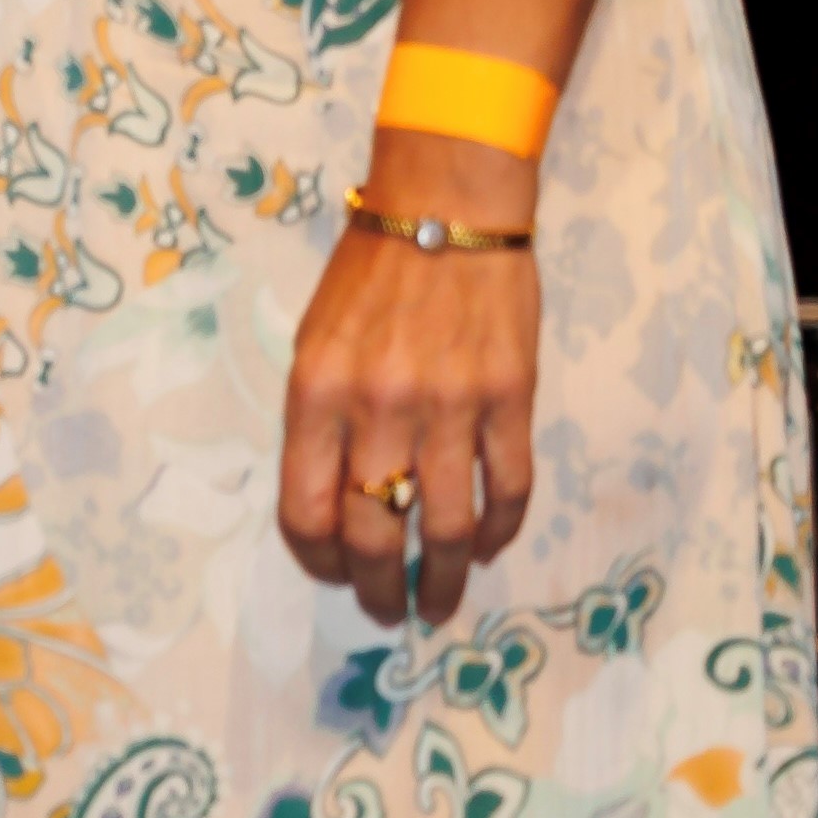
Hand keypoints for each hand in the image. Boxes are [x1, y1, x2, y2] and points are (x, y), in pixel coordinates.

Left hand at [278, 131, 543, 625]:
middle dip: (379, 589)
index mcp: (317, 391)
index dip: (319, 561)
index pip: (306, 509)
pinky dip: (500, 531)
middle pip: (376, 535)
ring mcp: (451, 407)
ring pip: (448, 529)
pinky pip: (509, 490)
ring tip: (442, 603)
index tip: (333, 575)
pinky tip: (490, 546)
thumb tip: (332, 501)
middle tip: (389, 610)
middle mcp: (379, 407)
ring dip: (446, 581)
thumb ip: (318, 417)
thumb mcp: (314, 338)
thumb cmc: (369, 272)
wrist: (447, 206)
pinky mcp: (511, 401)